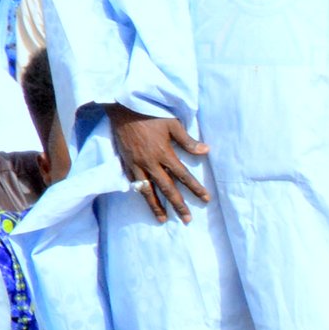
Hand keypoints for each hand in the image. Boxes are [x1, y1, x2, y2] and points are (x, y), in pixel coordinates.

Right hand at [109, 104, 209, 221]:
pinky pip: (134, 182)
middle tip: (187, 219)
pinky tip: (145, 200)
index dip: (195, 188)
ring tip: (163, 219)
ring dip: (156, 206)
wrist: (122, 109)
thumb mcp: (172, 124)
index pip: (183, 176)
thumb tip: (206, 151)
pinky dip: (140, 193)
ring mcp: (136, 165)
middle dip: (178, 205)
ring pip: (148, 190)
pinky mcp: (126, 163)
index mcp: (164, 154)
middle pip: (167, 188)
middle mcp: (150, 163)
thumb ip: (188, 141)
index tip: (205, 199)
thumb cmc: (150, 114)